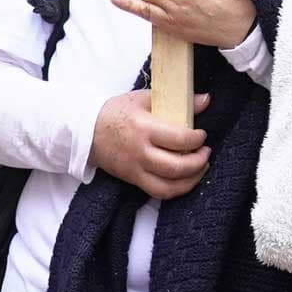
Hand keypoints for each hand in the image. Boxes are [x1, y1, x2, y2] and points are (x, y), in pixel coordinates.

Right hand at [90, 90, 212, 200]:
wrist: (86, 132)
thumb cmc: (117, 112)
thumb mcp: (145, 98)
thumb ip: (178, 100)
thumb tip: (206, 100)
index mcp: (144, 129)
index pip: (178, 139)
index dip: (197, 139)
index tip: (202, 135)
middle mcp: (141, 153)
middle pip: (176, 167)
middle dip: (198, 162)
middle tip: (206, 152)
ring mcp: (136, 169)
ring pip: (168, 186)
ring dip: (191, 180)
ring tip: (201, 167)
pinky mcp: (132, 180)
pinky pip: (157, 192)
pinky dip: (176, 189)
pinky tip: (186, 179)